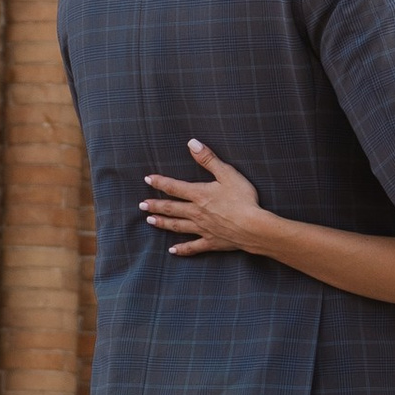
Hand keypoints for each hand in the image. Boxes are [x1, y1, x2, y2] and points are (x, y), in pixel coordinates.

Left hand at [143, 140, 264, 257]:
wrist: (253, 227)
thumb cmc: (243, 199)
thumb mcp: (227, 174)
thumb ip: (208, 159)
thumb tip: (192, 143)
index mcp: (199, 195)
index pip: (174, 187)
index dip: (160, 182)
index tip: (147, 179)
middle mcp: (196, 212)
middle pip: (172, 208)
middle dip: (155, 205)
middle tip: (141, 205)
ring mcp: (202, 229)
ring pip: (177, 226)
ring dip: (162, 223)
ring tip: (150, 221)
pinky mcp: (211, 242)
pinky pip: (193, 247)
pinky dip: (182, 249)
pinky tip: (172, 251)